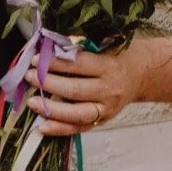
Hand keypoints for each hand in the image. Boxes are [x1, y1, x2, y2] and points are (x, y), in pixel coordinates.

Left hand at [25, 44, 147, 135]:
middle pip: (75, 90)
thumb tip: (54, 42)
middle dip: (49, 83)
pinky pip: (80, 128)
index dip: (56, 62)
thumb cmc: (120, 54)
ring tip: (32, 101)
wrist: (141, 75)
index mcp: (110, 66)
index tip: (37, 58)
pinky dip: (60, 129)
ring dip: (51, 109)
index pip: (79, 65)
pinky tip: (42, 127)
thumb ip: (84, 43)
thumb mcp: (108, 41)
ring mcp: (107, 109)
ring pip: (76, 113)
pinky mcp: (102, 120)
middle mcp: (109, 90)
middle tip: (30, 76)